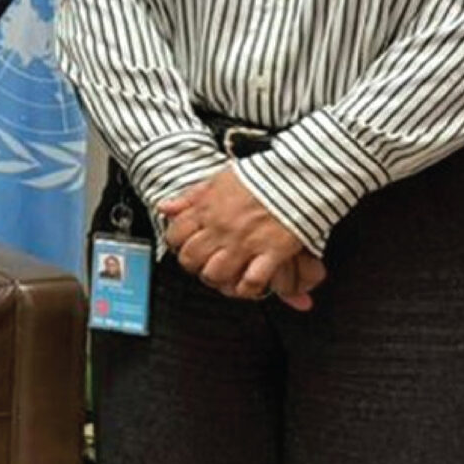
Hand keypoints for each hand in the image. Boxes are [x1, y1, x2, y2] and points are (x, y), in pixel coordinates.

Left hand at [156, 166, 321, 308]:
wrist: (298, 174)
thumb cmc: (261, 176)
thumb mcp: (218, 179)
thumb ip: (190, 197)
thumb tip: (165, 207)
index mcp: (208, 209)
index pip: (175, 236)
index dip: (177, 245)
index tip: (186, 246)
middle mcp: (222, 227)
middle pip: (192, 260)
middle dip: (195, 266)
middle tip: (205, 264)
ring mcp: (246, 242)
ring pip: (216, 274)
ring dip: (218, 279)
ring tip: (225, 276)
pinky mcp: (271, 252)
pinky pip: (252, 282)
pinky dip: (247, 289)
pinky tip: (247, 285)